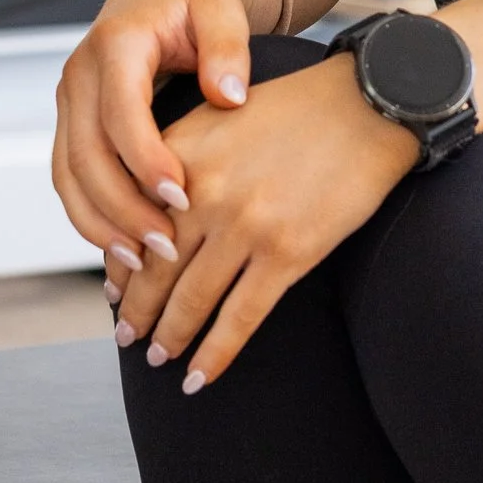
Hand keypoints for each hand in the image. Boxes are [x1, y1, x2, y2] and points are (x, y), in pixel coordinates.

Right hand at [53, 0, 261, 296]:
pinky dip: (91, 217)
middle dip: (123, 208)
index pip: (120, 112)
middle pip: (86, 156)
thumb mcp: (220, 9)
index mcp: (115, 45)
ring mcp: (69, 102)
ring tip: (144, 262)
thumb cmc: (194, 0)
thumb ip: (227, 48)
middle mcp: (79, 75)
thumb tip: (230, 98)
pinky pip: (70, 178)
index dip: (145, 160)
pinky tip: (125, 247)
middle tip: (167, 247)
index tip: (182, 197)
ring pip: (69, 175)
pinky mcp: (71, 124)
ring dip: (101, 223)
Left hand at [129, 55, 417, 388]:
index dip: (119, 270)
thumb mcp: (219, 117)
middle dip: (136, 313)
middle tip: (127, 338)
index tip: (115, 293)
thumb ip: (178, 162)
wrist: (367, 105)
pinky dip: (215, 354)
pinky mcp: (288, 253)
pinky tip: (199, 377)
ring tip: (159, 358)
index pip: (131, 229)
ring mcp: (246, 227)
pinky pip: (241, 318)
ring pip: (192, 301)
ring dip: (170, 338)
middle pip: (154, 271)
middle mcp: (205, 194)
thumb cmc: (296, 111)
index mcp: (180, 157)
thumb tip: (149, 220)